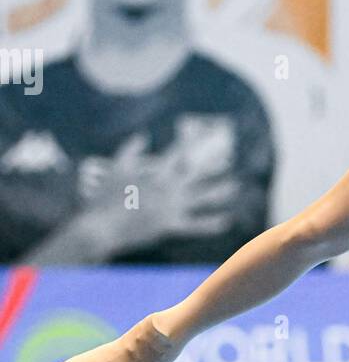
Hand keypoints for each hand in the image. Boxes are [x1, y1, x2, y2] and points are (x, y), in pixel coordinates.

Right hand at [80, 133, 238, 248]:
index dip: (194, 143)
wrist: (102, 227)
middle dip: (213, 166)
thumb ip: (130, 148)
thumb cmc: (105, 197)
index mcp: (156, 172)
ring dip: (220, 192)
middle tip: (228, 161)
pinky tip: (226, 221)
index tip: (206, 136)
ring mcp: (171, 207)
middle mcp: (169, 188)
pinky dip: (211, 224)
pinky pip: (196, 225)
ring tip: (234, 186)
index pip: (180, 152)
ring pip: (202, 198)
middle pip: (197, 173)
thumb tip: (143, 134)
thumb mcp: (115, 167)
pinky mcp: (170, 226)